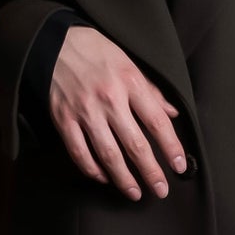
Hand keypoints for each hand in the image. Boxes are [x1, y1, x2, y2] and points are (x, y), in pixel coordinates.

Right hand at [48, 25, 186, 198]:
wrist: (55, 42)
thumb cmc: (97, 52)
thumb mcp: (130, 63)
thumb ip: (151, 91)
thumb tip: (172, 114)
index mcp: (130, 82)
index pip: (156, 122)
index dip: (170, 147)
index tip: (179, 166)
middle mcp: (109, 99)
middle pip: (135, 144)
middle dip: (150, 172)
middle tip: (161, 190)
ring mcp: (84, 111)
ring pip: (108, 154)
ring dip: (123, 179)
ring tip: (135, 193)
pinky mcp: (63, 119)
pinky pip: (79, 152)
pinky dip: (92, 170)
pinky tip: (104, 178)